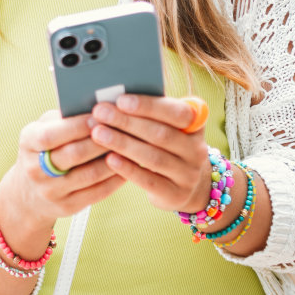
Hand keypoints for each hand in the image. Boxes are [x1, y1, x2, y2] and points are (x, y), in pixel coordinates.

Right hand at [0, 109, 125, 237]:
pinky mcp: (67, 207)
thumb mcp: (42, 129)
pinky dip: (115, 179)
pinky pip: (97, 192)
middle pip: (73, 155)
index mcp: (28, 143)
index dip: (77, 126)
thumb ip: (64, 118)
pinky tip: (127, 167)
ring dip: (114, 160)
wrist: (28, 193)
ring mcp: (51, 191)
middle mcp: (35, 169)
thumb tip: (97, 107)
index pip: (51, 134)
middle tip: (123, 129)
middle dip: (101, 141)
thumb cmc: (43, 149)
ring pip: (89, 175)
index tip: (100, 116)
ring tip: (130, 147)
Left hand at [87, 94, 213, 212]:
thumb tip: (113, 100)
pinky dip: (128, 168)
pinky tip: (109, 159)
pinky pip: (149, 180)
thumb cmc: (166, 147)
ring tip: (98, 133)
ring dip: (122, 143)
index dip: (149, 106)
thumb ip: (149, 114)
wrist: (186, 187)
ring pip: (153, 157)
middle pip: (161, 134)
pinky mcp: (176, 194)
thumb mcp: (166, 128)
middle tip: (100, 113)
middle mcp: (197, 149)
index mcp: (196, 124)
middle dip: (127, 122)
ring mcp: (189, 174)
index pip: (177, 112)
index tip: (121, 100)